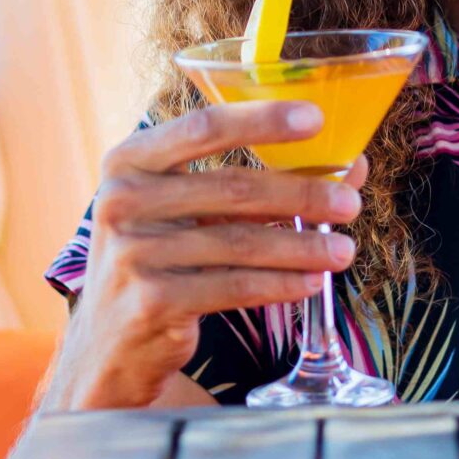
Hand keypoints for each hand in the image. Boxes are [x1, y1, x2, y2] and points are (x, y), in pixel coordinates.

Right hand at [43, 100, 367, 411]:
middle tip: (350, 202)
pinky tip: (311, 281)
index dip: (262, 120)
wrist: (108, 340)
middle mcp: (122, 201)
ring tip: (343, 249)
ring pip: (240, 243)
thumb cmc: (160, 258)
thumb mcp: (184, 209)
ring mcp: (133, 253)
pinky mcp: (152, 301)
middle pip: (232, 187)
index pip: (203, 127)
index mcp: (129, 160)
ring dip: (301, 245)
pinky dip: (280, 284)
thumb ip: (250, 182)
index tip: (316, 118)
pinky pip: (234, 286)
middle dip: (301, 193)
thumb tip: (350, 164)